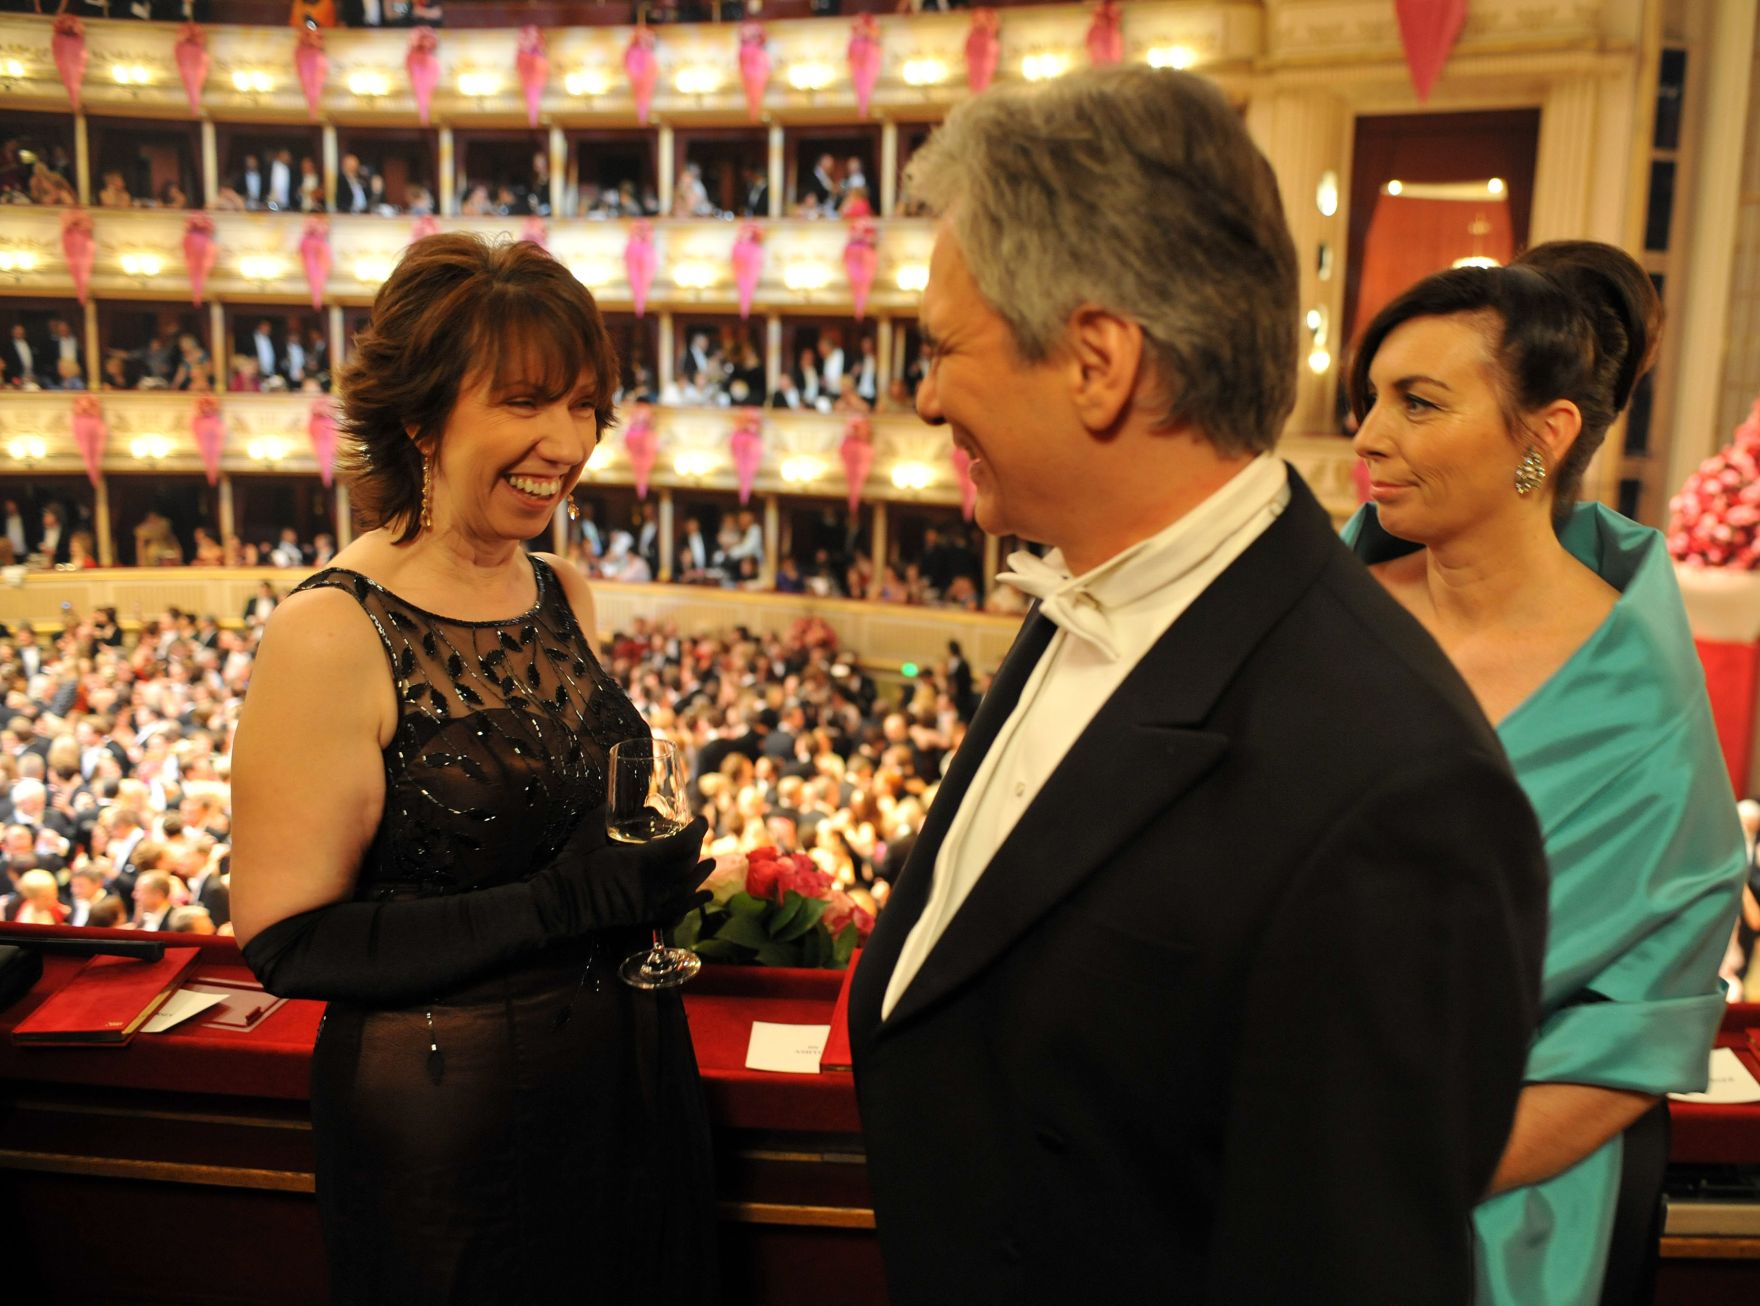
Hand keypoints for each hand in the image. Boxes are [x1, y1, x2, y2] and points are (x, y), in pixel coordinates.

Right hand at [528, 815, 711, 935]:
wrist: (559, 904)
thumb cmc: (571, 866)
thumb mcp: (589, 833)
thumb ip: (606, 815)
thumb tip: (622, 802)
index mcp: (639, 862)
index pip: (680, 845)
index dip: (696, 831)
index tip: (701, 820)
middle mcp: (650, 885)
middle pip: (686, 867)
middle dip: (697, 851)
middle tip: (698, 837)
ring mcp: (648, 904)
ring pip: (686, 889)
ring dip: (700, 875)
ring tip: (711, 864)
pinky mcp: (643, 917)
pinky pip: (676, 911)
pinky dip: (693, 903)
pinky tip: (706, 896)